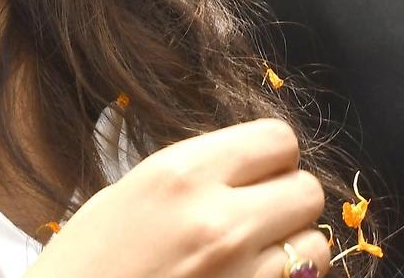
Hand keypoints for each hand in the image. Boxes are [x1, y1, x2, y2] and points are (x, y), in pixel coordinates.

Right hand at [25, 119, 329, 277]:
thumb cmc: (88, 259)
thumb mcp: (133, 191)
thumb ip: (196, 175)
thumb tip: (247, 168)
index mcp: (182, 174)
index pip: (276, 140)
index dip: (272, 154)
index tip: (257, 167)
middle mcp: (220, 220)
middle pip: (308, 189)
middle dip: (288, 198)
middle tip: (258, 211)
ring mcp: (243, 275)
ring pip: (316, 245)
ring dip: (293, 247)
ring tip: (254, 253)